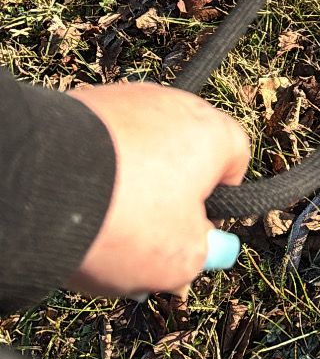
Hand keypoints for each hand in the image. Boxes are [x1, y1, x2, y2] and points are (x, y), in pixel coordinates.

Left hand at [66, 83, 250, 295]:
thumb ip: (204, 253)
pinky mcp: (79, 105)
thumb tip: (206, 248)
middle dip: (168, 199)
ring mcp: (123, 100)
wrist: (44, 186)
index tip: (198, 230)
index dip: (219, 198)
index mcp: (210, 132)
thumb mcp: (182, 259)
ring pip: (138, 153)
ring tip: (103, 233)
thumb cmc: (129, 220)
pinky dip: (94, 175)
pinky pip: (99, 147)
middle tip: (148, 243)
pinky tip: (76, 210)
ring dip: (128, 188)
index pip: (235, 157)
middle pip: (182, 156)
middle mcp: (171, 104)